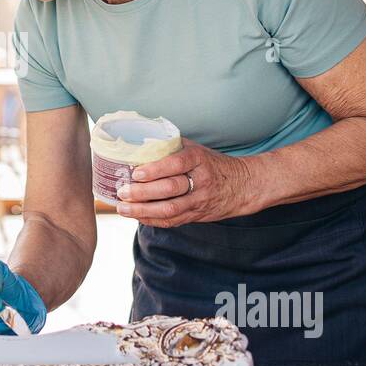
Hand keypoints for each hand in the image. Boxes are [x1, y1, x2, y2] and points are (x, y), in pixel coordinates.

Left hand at [115, 138, 255, 226]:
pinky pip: (172, 221)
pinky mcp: (196, 215)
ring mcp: (199, 200)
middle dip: (143, 192)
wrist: (242, 185)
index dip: (156, 169)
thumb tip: (139, 144)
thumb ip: (172, 147)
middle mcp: (201, 181)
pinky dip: (152, 220)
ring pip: (170, 209)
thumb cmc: (212, 164)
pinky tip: (137, 216)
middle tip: (122, 191)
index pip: (177, 164)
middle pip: (170, 189)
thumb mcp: (196, 149)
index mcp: (199, 159)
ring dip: (143, 210)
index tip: (136, 172)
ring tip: (123, 208)